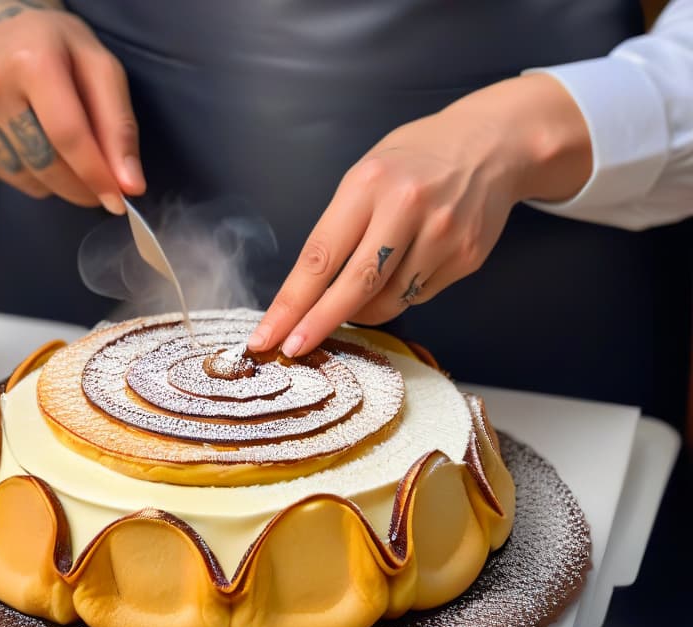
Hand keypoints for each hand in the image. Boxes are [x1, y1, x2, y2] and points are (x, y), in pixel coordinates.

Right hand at [0, 0, 144, 213]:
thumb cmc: (55, 45)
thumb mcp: (98, 66)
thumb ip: (119, 125)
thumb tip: (130, 185)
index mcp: (30, 59)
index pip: (67, 135)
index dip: (96, 175)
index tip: (118, 202)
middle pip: (44, 163)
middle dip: (80, 186)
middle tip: (100, 189)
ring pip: (24, 177)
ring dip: (55, 181)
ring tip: (62, 149)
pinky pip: (5, 176)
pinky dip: (30, 175)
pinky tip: (32, 143)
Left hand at [247, 74, 592, 356]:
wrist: (490, 146)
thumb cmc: (413, 163)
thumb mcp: (365, 177)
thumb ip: (339, 229)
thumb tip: (307, 294)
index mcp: (368, 185)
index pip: (319, 257)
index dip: (291, 303)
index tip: (268, 334)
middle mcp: (406, 208)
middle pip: (354, 285)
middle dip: (318, 324)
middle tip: (294, 348)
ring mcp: (442, 234)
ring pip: (389, 300)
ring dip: (364, 310)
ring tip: (360, 294)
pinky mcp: (466, 256)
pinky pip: (419, 295)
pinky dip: (401, 294)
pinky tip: (406, 267)